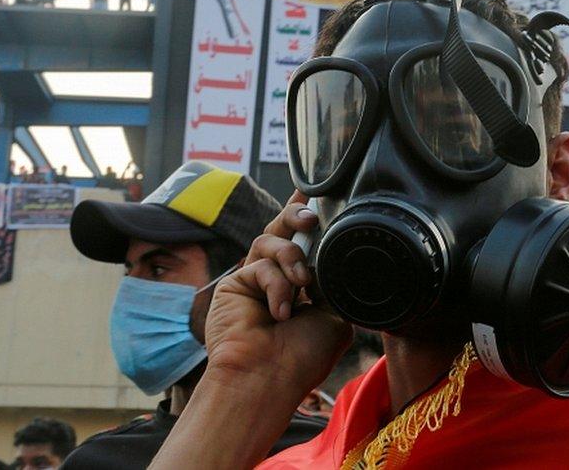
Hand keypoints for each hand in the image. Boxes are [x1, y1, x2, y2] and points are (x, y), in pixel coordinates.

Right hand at [203, 191, 351, 390]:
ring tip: (302, 283)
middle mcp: (279, 280)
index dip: (311, 216)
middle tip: (310, 216)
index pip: (309, 243)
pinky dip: (276, 285)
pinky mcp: (235, 283)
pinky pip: (259, 264)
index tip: (319, 190)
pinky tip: (279, 311)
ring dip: (290, 256)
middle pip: (284, 229)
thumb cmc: (303, 356)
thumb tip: (332, 253)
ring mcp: (255, 281)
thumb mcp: (334, 313)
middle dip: (297, 215)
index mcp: (306, 287)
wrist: (268, 378)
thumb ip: (332, 280)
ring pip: (270, 240)